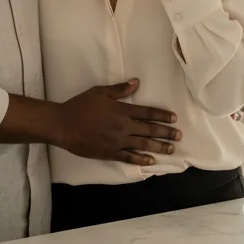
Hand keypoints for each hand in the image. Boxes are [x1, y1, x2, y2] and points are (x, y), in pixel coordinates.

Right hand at [54, 78, 181, 165]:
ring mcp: (118, 141)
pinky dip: (141, 159)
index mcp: (122, 110)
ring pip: (143, 145)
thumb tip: (136, 82)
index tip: (173, 119)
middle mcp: (124, 127)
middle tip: (179, 136)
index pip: (147, 113)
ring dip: (159, 147)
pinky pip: (129, 157)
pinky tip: (151, 161)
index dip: (162, 115)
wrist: (64, 125)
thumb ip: (120, 89)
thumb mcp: (100, 92)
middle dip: (166, 133)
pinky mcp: (110, 153)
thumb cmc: (81, 106)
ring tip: (171, 149)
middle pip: (149, 130)